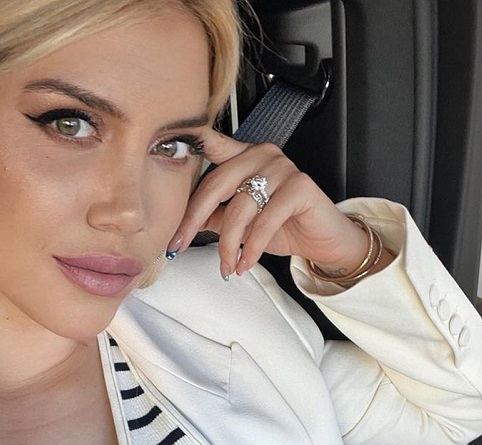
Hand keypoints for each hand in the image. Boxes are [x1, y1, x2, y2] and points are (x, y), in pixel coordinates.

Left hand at [166, 130, 371, 279]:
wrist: (321, 239)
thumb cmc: (281, 225)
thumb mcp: (238, 220)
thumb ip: (212, 214)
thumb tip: (178, 222)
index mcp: (242, 155)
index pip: (211, 145)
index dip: (188, 144)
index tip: (160, 146)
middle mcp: (261, 154)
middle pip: (216, 183)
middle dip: (193, 219)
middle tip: (180, 244)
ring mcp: (282, 167)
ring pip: (240, 207)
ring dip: (228, 243)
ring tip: (225, 265)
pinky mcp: (301, 186)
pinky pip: (266, 221)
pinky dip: (251, 248)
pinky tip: (245, 263)